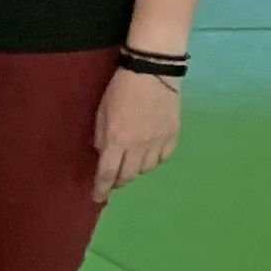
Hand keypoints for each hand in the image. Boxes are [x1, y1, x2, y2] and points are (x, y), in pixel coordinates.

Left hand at [93, 68, 180, 199]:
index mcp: (117, 141)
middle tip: (113, 180)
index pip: (108, 174)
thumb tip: (102, 157)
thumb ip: (102, 139)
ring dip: (136, 170)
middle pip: (128, 176)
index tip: (97, 197)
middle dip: (118, 181)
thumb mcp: (100, 115)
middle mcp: (139, 146)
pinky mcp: (173, 135)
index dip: (101, 189)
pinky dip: (154, 160)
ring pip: (146, 169)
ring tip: (130, 163)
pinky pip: (163, 158)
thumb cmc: (119, 90)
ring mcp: (159, 142)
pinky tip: (148, 154)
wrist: (152, 73)